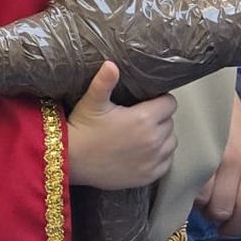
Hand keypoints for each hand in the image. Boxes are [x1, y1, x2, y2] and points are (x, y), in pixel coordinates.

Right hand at [67, 62, 176, 190]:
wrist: (70, 160)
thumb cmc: (81, 129)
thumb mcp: (92, 102)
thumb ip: (105, 81)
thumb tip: (111, 64)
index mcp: (144, 118)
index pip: (170, 104)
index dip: (159, 101)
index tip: (147, 103)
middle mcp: (153, 140)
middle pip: (170, 122)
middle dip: (158, 119)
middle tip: (139, 119)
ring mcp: (152, 160)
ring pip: (170, 142)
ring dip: (161, 138)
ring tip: (142, 135)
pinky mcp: (148, 176)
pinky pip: (166, 163)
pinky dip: (159, 157)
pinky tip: (143, 153)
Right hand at [194, 95, 240, 236]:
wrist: (203, 88)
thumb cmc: (227, 116)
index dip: (238, 227)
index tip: (227, 229)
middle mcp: (230, 163)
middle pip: (222, 210)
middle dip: (216, 216)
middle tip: (212, 207)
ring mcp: (205, 159)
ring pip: (200, 202)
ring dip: (199, 203)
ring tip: (198, 190)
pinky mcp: (184, 156)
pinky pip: (183, 187)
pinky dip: (185, 191)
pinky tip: (187, 182)